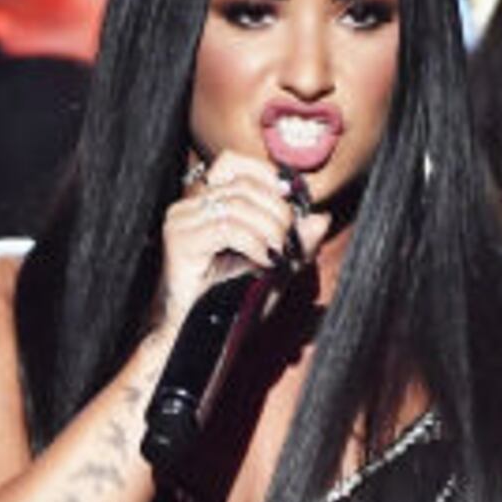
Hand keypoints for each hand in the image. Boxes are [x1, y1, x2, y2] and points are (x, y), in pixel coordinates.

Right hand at [155, 152, 322, 333]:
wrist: (198, 339)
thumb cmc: (230, 304)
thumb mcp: (274, 268)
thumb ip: (296, 244)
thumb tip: (321, 218)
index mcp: (206, 204)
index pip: (232, 162)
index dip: (265, 175)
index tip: (290, 201)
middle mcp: (189, 206)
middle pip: (243, 184)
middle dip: (277, 211)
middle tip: (287, 242)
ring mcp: (181, 221)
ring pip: (238, 204)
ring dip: (269, 229)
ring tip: (276, 255)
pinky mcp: (179, 241)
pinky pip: (227, 228)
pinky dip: (254, 243)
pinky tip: (261, 261)